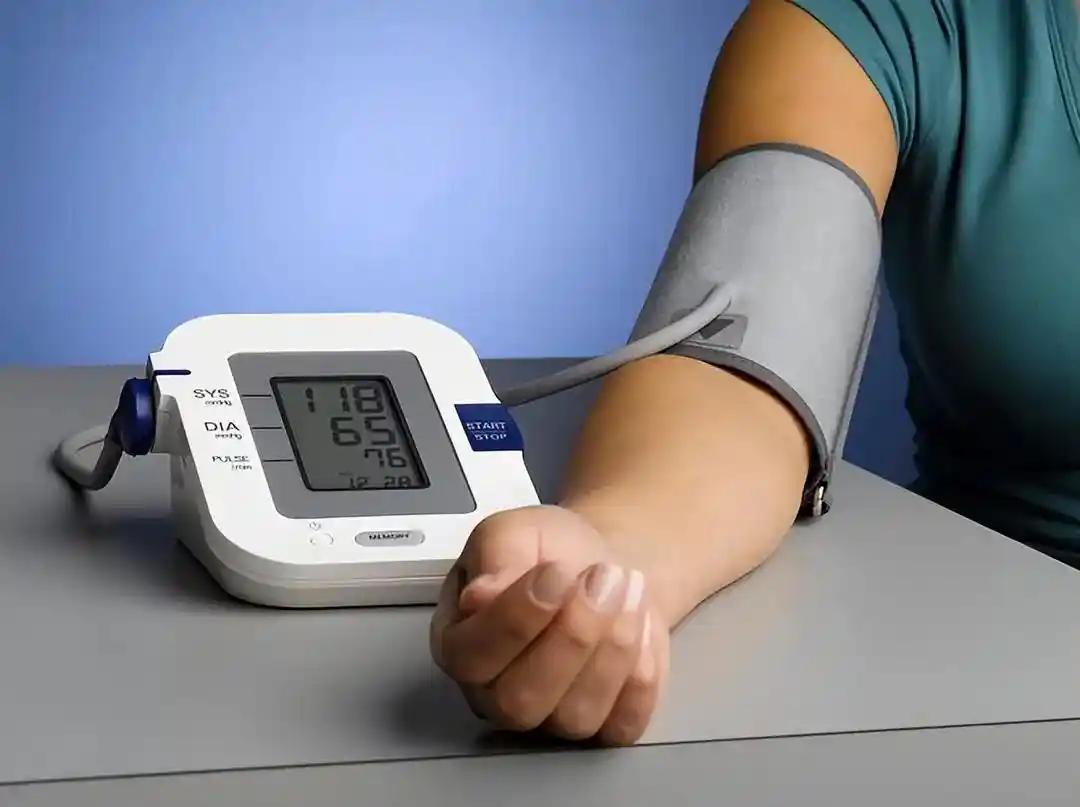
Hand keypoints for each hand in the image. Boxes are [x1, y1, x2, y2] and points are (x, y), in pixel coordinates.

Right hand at [429, 505, 669, 744]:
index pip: (471, 656)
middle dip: (572, 634)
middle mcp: (495, 693)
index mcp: (459, 643)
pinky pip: (623, 724)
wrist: (604, 569)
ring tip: (626, 588)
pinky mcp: (603, 727)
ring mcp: (549, 718)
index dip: (516, 618)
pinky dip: (641, 675)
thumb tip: (479, 597)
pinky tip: (640, 626)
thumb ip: (494, 554)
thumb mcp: (514, 530)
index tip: (556, 573)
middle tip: (601, 578)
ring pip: (575, 715)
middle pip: (520, 699)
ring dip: (613, 647)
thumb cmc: (549, 553)